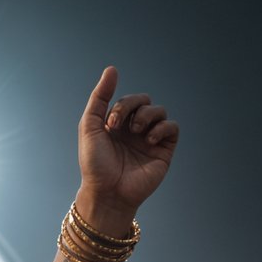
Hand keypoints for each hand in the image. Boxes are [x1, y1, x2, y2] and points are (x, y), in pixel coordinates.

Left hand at [78, 66, 178, 219]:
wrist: (106, 193)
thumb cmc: (95, 165)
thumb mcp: (90, 126)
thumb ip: (99, 97)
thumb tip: (112, 69)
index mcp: (118, 125)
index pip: (128, 99)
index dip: (122, 104)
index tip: (110, 123)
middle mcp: (134, 131)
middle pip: (145, 101)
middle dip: (134, 106)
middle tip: (121, 126)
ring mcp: (149, 140)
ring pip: (160, 111)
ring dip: (148, 115)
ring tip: (137, 132)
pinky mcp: (163, 151)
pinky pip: (172, 128)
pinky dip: (162, 128)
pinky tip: (149, 140)